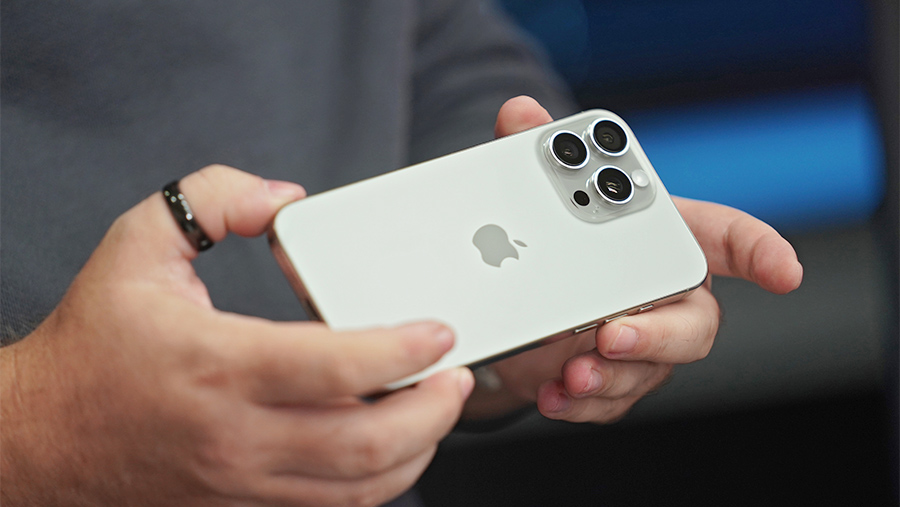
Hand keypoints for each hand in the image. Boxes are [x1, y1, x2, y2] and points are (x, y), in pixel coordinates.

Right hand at [0, 165, 474, 506]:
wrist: (41, 437)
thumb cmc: (95, 342)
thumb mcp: (137, 244)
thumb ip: (212, 200)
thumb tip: (283, 200)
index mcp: (217, 363)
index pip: (334, 367)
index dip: (401, 350)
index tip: (440, 331)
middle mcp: (236, 433)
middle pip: (364, 443)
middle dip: (432, 411)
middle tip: (459, 374)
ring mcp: (242, 480)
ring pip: (358, 489)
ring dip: (417, 450)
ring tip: (441, 407)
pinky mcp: (243, 504)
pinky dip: (378, 482)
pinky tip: (396, 446)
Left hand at [463, 97, 801, 422]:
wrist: (518, 299)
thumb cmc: (552, 242)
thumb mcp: (538, 197)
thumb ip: (532, 157)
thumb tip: (520, 112)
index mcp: (662, 241)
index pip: (726, 239)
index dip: (762, 252)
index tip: (785, 272)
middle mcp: (663, 296)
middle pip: (695, 321)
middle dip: (659, 332)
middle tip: (613, 332)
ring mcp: (642, 341)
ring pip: (651, 369)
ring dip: (613, 375)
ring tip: (572, 371)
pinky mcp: (612, 378)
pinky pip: (610, 399)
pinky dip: (581, 401)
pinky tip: (553, 394)